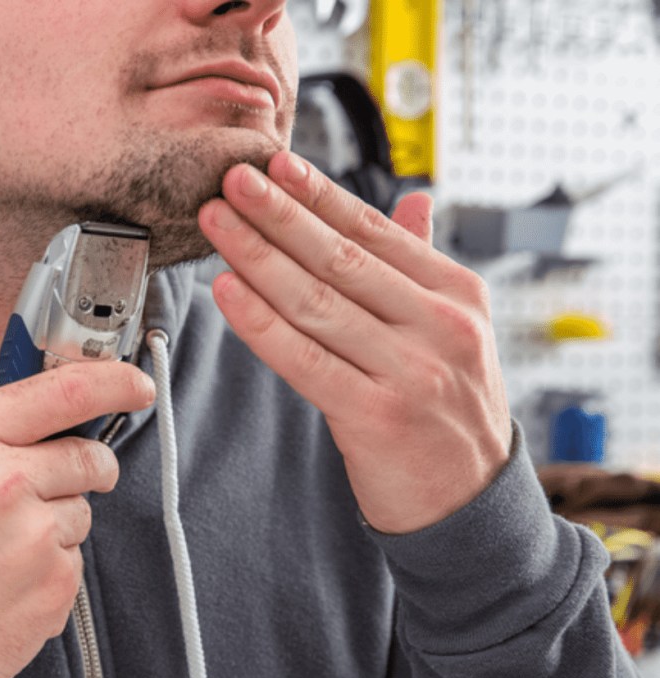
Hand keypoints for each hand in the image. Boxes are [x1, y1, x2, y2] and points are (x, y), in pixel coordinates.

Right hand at [0, 362, 155, 677]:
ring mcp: (33, 536)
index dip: (113, 382)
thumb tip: (22, 362)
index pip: (63, 391)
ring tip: (3, 546)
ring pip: (82, 510)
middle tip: (56, 485)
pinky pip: (75, 559)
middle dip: (88, 467)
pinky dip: (51, 567)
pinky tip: (8, 578)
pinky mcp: (54, 584)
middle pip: (87, 456)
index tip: (135, 384)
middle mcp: (3, 481)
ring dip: (57, 523)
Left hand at [198, 151, 512, 534]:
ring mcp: (411, 372)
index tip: (273, 164)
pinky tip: (227, 291)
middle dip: (278, 215)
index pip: (375, 231)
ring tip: (217, 224)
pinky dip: (261, 323)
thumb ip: (423, 263)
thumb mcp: (455, 329)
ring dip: (258, 257)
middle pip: (341, 258)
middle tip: (231, 180)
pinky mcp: (377, 417)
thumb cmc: (448, 407)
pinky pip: (305, 360)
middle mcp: (441, 326)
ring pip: (318, 303)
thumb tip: (413, 198)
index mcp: (457, 294)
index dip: (319, 195)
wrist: (471, 502)